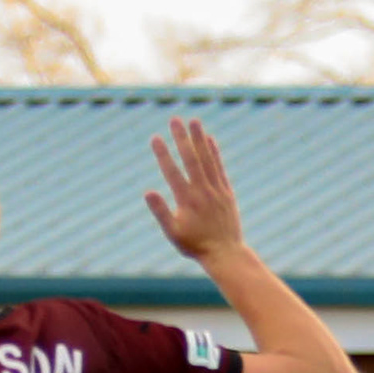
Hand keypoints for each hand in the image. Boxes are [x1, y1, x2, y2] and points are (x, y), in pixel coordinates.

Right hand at [142, 116, 243, 262]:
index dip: (163, 153)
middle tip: (174, 119)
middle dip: (181, 138)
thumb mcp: (173, 233)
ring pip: (207, 159)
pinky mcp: (226, 192)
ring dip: (199, 139)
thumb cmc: (195, 245)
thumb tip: (147, 192)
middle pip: (191, 159)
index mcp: (187, 200)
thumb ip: (161, 212)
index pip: (172, 171)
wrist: (225, 253)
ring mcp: (216, 190)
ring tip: (193, 121)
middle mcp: (202, 191)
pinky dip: (214, 153)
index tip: (155, 137)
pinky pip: (219, 168)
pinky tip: (209, 139)